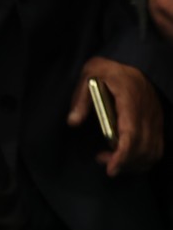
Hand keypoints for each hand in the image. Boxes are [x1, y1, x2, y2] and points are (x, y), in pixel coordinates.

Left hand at [68, 56, 163, 175]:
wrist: (133, 60)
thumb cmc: (109, 69)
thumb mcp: (90, 76)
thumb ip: (81, 99)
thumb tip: (73, 121)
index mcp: (131, 101)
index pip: (132, 134)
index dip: (123, 155)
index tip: (111, 169)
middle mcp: (147, 113)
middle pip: (143, 149)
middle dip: (124, 162)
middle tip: (102, 159)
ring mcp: (155, 119)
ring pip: (153, 152)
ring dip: (134, 163)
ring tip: (111, 159)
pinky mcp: (157, 122)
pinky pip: (157, 147)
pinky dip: (143, 159)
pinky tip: (125, 156)